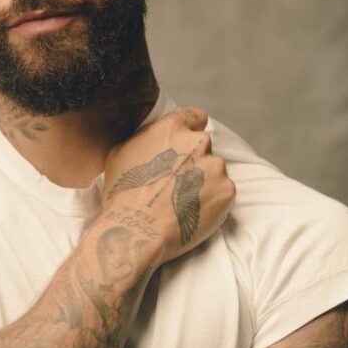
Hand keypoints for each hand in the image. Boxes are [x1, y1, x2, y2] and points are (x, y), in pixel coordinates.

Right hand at [103, 106, 234, 265]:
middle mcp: (198, 142)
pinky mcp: (227, 190)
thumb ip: (146, 138)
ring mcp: (216, 166)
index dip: (192, 129)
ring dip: (203, 181)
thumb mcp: (121, 153)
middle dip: (193, 160)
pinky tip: (191, 210)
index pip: (195, 116)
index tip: (187, 143)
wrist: (138, 231)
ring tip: (182, 201)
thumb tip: (154, 137)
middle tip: (176, 182)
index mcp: (173, 127)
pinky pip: (222, 192)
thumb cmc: (123, 195)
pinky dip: (212, 200)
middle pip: (203, 147)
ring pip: (214, 170)